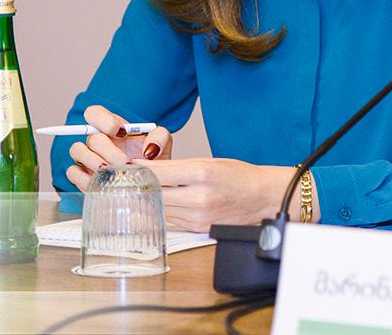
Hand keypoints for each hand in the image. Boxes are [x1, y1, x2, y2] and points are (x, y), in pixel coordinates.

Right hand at [65, 105, 173, 191]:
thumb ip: (160, 137)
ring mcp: (87, 158)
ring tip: (115, 173)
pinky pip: (72, 172)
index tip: (122, 132)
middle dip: (109, 150)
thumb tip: (149, 148)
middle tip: (126, 163)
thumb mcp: (163, 143)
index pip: (95, 113)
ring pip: (77, 151)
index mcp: (112, 127)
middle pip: (91, 137)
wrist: (150, 183)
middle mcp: (97, 141)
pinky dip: (86, 177)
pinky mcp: (82, 176)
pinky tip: (104, 183)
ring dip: (96, 162)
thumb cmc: (152, 160)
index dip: (104, 120)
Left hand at [129, 158, 313, 231]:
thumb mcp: (209, 162)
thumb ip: (177, 166)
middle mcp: (199, 197)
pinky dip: (166, 211)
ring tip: (143, 191)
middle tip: (128, 180)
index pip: (159, 173)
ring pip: (161, 208)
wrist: (263, 197)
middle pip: (156, 193)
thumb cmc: (239, 175)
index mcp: (202, 174)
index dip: (139, 171)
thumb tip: (147, 167)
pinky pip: (172, 220)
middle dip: (141, 186)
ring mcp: (199, 216)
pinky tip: (164, 203)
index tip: (127, 168)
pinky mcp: (199, 228)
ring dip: (151, 200)